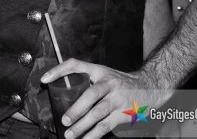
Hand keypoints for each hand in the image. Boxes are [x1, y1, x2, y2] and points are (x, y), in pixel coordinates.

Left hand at [41, 58, 172, 138]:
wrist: (152, 86)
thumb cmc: (121, 82)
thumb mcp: (104, 74)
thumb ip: (87, 80)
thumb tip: (62, 94)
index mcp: (99, 70)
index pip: (75, 65)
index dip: (58, 70)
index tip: (44, 79)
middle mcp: (108, 83)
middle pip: (90, 94)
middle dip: (76, 109)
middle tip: (64, 119)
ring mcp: (117, 99)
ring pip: (98, 114)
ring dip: (82, 126)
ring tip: (70, 134)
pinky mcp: (124, 114)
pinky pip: (106, 126)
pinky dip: (94, 135)